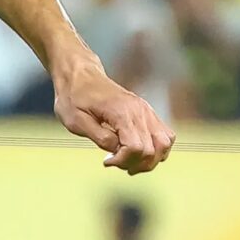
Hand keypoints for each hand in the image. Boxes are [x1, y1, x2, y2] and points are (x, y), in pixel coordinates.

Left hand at [56, 64, 175, 173]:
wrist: (80, 76)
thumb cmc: (75, 97)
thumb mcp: (77, 122)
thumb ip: (100, 138)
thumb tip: (117, 150)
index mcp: (121, 112)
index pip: (136, 147)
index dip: (123, 161)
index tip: (107, 161)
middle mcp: (139, 110)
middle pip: (152, 149)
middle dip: (135, 163)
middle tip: (116, 161)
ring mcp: (146, 110)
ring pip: (164, 143)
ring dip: (150, 159)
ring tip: (130, 161)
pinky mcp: (147, 112)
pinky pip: (164, 135)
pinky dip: (156, 149)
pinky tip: (139, 152)